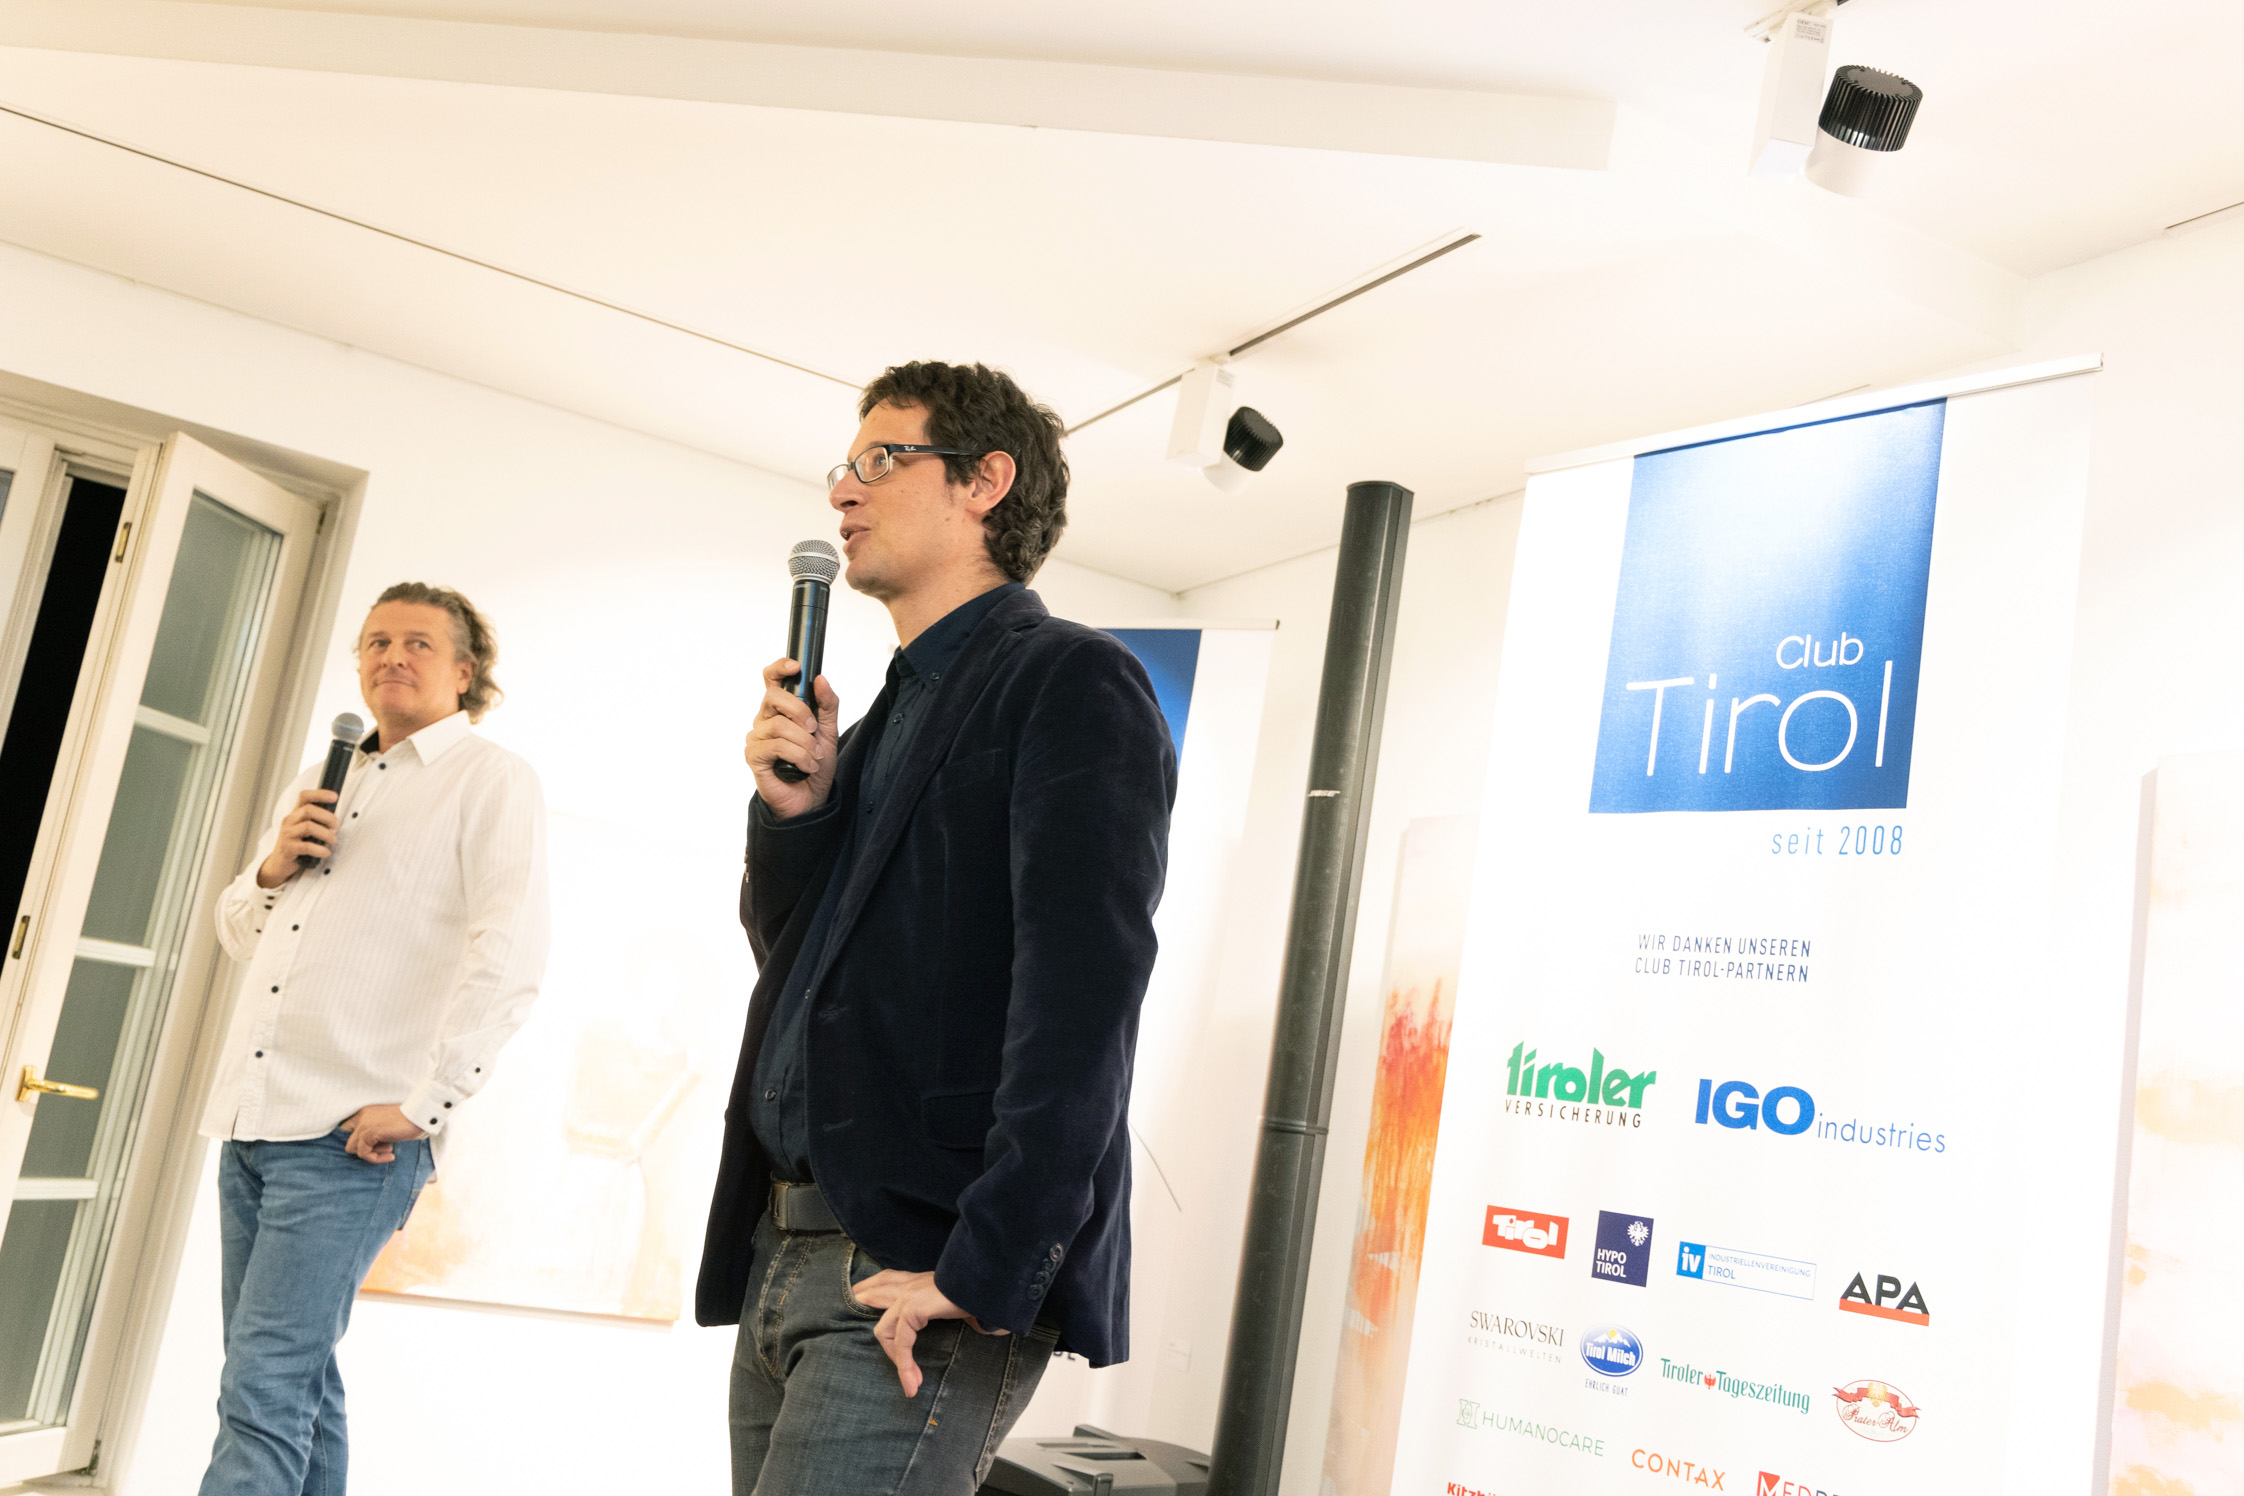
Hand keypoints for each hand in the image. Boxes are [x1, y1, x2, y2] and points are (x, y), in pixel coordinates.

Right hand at [256, 789, 340, 887]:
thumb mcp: (306, 829)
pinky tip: (326, 852)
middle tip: (336, 825)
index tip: (335, 796)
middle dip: (327, 816)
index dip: (319, 794)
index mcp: (295, 814)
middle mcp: (289, 821)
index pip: (304, 797)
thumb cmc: (298, 843)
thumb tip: (336, 817)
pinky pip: (307, 846)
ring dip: (326, 833)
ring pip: (308, 826)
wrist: (280, 862)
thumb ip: (317, 821)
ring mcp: (287, 834)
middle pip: (308, 810)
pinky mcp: (288, 848)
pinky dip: (320, 850)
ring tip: (332, 840)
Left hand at [342, 1104, 426, 1163]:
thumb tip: (368, 1146)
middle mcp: (361, 1116)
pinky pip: (363, 1153)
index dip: (357, 1140)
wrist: (420, 1115)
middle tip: (383, 1147)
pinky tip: (391, 1155)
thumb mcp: (387, 1123)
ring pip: (353, 1148)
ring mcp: (363, 1124)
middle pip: (349, 1140)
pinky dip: (376, 1158)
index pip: (346, 1128)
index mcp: (365, 1111)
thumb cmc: (409, 1119)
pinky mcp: (368, 1133)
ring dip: (371, 1153)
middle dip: (364, 1148)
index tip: (373, 1146)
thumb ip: (374, 1130)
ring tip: (389, 1150)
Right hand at [745, 658, 839, 817]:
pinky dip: (798, 756)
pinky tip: (806, 766)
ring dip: (805, 743)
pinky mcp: (753, 756)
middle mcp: (764, 720)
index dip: (779, 668)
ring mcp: (756, 738)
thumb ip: (827, 705)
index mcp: (780, 710)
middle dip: (800, 711)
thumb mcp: (828, 732)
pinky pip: (775, 746)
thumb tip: (820, 679)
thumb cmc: (815, 765)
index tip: (796, 667)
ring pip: (779, 725)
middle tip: (814, 730)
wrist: (811, 798)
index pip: (771, 679)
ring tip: (815, 757)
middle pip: (773, 696)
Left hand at [848, 1269, 1000, 1396]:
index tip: (862, 1298)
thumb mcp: (958, 1299)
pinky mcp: (912, 1309)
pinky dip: (905, 1365)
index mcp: (919, 1280)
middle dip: (859, 1308)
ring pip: (884, 1331)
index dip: (871, 1289)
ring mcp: (908, 1296)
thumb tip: (966, 1319)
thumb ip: (950, 1307)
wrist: (990, 1281)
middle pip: (872, 1294)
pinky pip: (901, 1343)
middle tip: (846, 1323)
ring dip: (895, 1360)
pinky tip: (913, 1382)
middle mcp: (910, 1284)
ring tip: (908, 1382)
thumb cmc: (980, 1290)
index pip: (886, 1280)